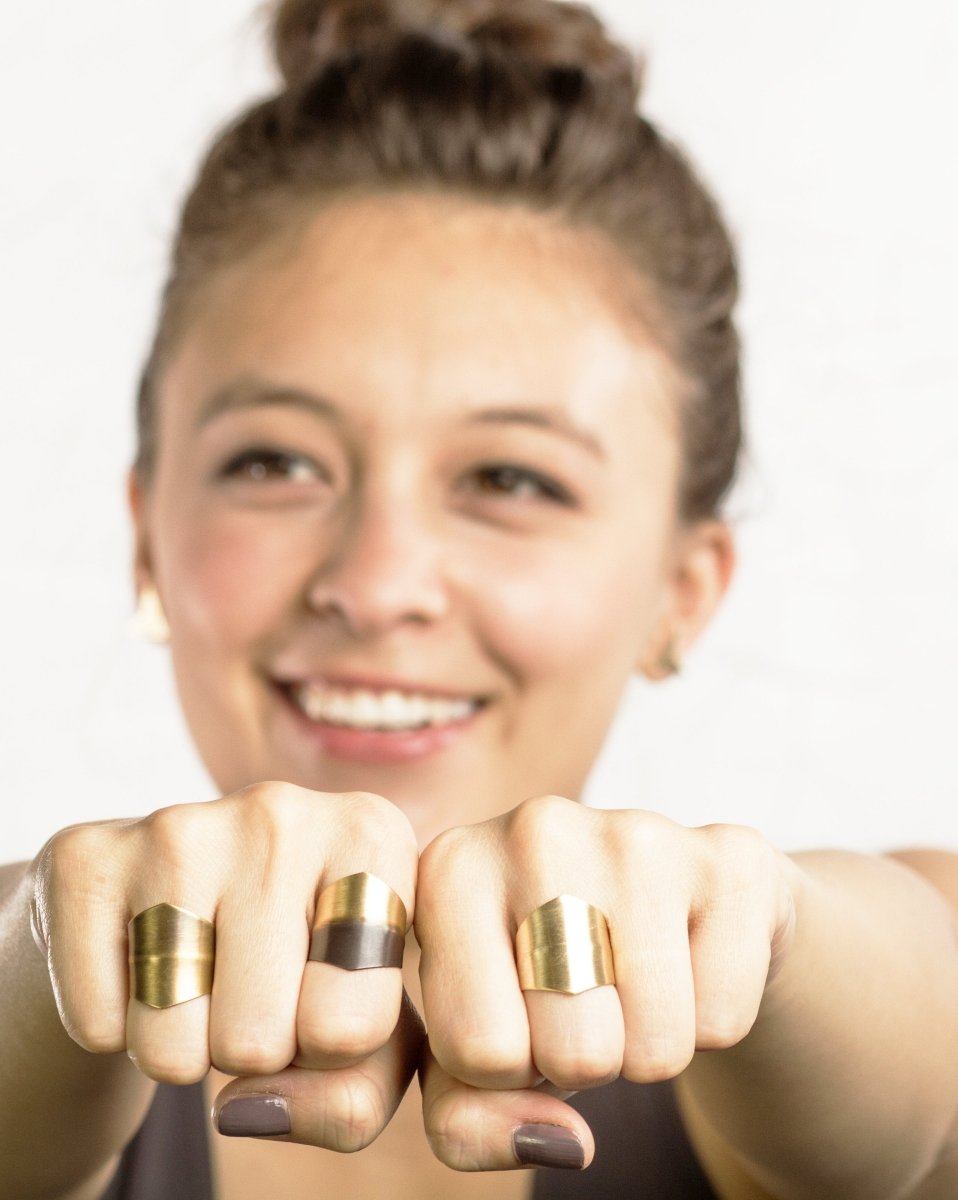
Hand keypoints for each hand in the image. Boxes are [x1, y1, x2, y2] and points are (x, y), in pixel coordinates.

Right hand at [31, 782, 422, 1150]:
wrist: (174, 902)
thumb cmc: (300, 968)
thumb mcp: (370, 1031)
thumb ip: (354, 1095)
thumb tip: (250, 1110)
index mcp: (374, 834)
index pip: (350, 1028)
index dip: (327, 1051)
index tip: (321, 997)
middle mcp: (281, 811)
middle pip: (257, 1043)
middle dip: (253, 1051)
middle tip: (251, 989)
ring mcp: (179, 826)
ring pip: (173, 1044)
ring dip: (183, 1049)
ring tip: (200, 978)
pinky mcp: (87, 857)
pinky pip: (99, 1025)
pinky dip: (114, 1028)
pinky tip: (137, 963)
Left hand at [414, 795, 795, 1170]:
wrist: (660, 911)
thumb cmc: (541, 986)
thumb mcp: (471, 1056)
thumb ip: (465, 1121)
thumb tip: (562, 1144)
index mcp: (451, 868)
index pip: (476, 1050)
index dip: (507, 1070)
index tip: (516, 1017)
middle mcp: (535, 829)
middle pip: (573, 1053)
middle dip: (583, 1063)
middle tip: (583, 1004)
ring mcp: (636, 833)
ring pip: (654, 1046)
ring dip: (647, 1051)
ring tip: (630, 985)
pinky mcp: (729, 859)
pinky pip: (723, 1021)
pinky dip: (711, 1023)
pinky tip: (686, 960)